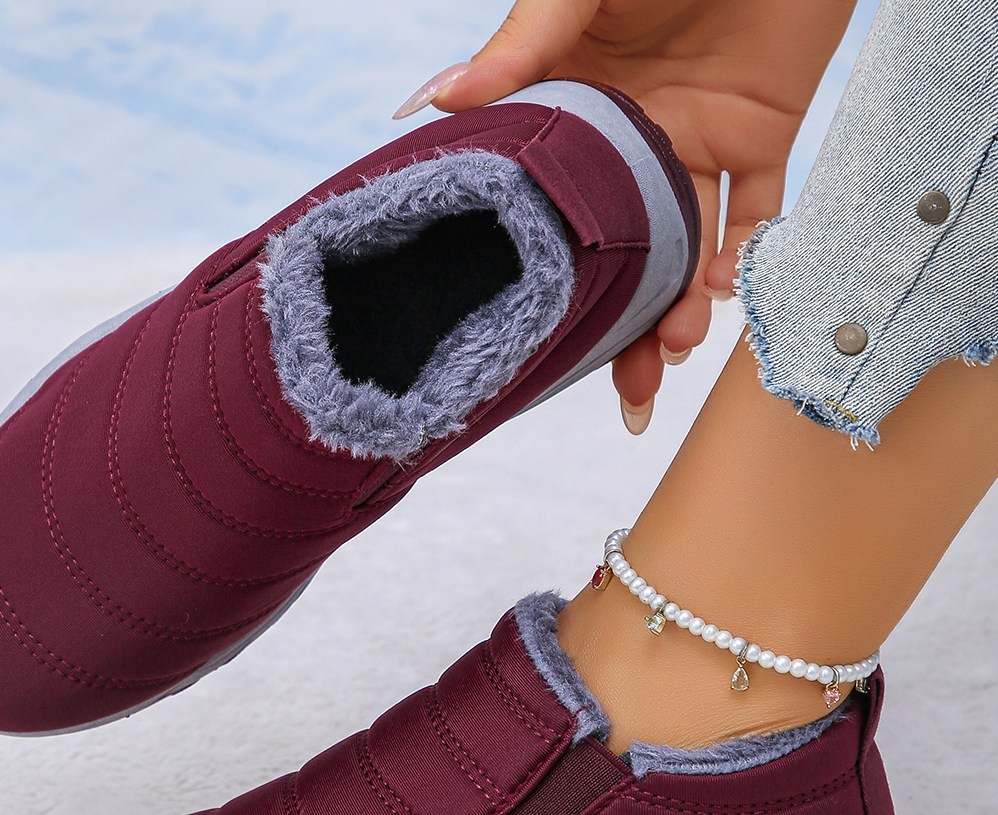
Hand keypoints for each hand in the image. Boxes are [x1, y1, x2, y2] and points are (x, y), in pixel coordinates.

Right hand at [396, 0, 854, 427]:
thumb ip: (519, 45)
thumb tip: (431, 100)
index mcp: (570, 108)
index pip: (544, 207)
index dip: (537, 273)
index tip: (525, 335)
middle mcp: (627, 139)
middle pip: (615, 251)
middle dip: (617, 325)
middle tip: (620, 391)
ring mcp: (693, 142)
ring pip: (682, 250)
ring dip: (678, 310)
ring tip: (669, 351)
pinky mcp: (760, 134)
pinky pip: (756, 216)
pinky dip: (745, 260)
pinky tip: (721, 290)